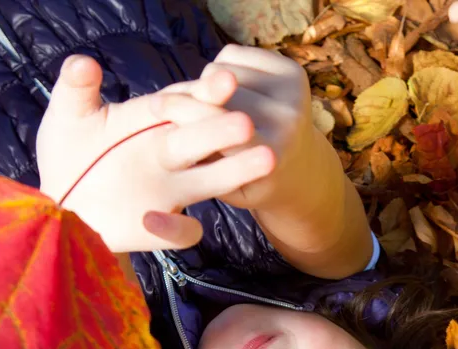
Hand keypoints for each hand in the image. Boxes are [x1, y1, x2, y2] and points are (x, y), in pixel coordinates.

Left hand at [35, 55, 275, 251]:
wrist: (59, 204)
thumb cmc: (69, 153)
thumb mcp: (67, 117)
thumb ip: (75, 89)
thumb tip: (82, 61)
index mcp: (152, 120)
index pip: (183, 103)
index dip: (203, 93)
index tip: (223, 81)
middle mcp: (169, 153)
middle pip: (204, 139)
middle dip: (223, 130)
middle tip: (245, 124)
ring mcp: (170, 191)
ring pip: (211, 180)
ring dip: (236, 171)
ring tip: (266, 160)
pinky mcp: (163, 227)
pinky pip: (184, 232)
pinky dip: (175, 227)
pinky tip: (152, 218)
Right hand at [148, 45, 318, 211]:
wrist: (301, 168)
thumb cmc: (251, 182)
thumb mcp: (223, 186)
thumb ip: (197, 155)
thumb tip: (159, 108)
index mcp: (269, 156)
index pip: (216, 124)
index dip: (182, 111)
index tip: (155, 106)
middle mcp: (288, 120)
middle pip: (219, 91)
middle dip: (190, 95)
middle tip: (167, 103)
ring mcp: (294, 93)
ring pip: (224, 69)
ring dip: (207, 84)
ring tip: (209, 105)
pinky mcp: (294, 71)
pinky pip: (236, 54)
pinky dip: (222, 67)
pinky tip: (229, 92)